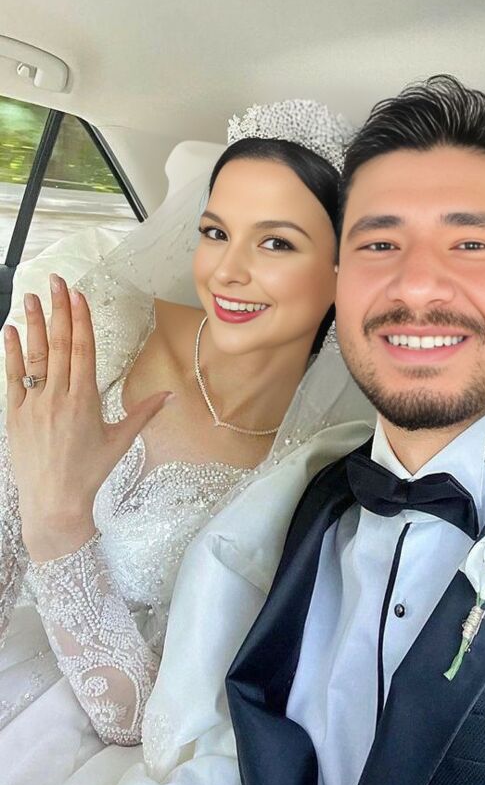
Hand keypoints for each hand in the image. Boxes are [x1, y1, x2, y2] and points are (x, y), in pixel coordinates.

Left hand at [4, 274, 172, 561]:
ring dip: (33, 324)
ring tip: (32, 296)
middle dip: (58, 311)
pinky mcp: (14, 415)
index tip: (78, 296)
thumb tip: (169, 395)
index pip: (83, 351)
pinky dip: (11, 353)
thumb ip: (143, 413)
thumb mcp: (120, 442)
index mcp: (85, 401)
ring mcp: (33, 404)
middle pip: (59, 345)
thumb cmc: (89, 473)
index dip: (81, 321)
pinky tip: (9, 330)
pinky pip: (11, 378)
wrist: (54, 502)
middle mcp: (58, 397)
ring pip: (34, 356)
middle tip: (57, 282)